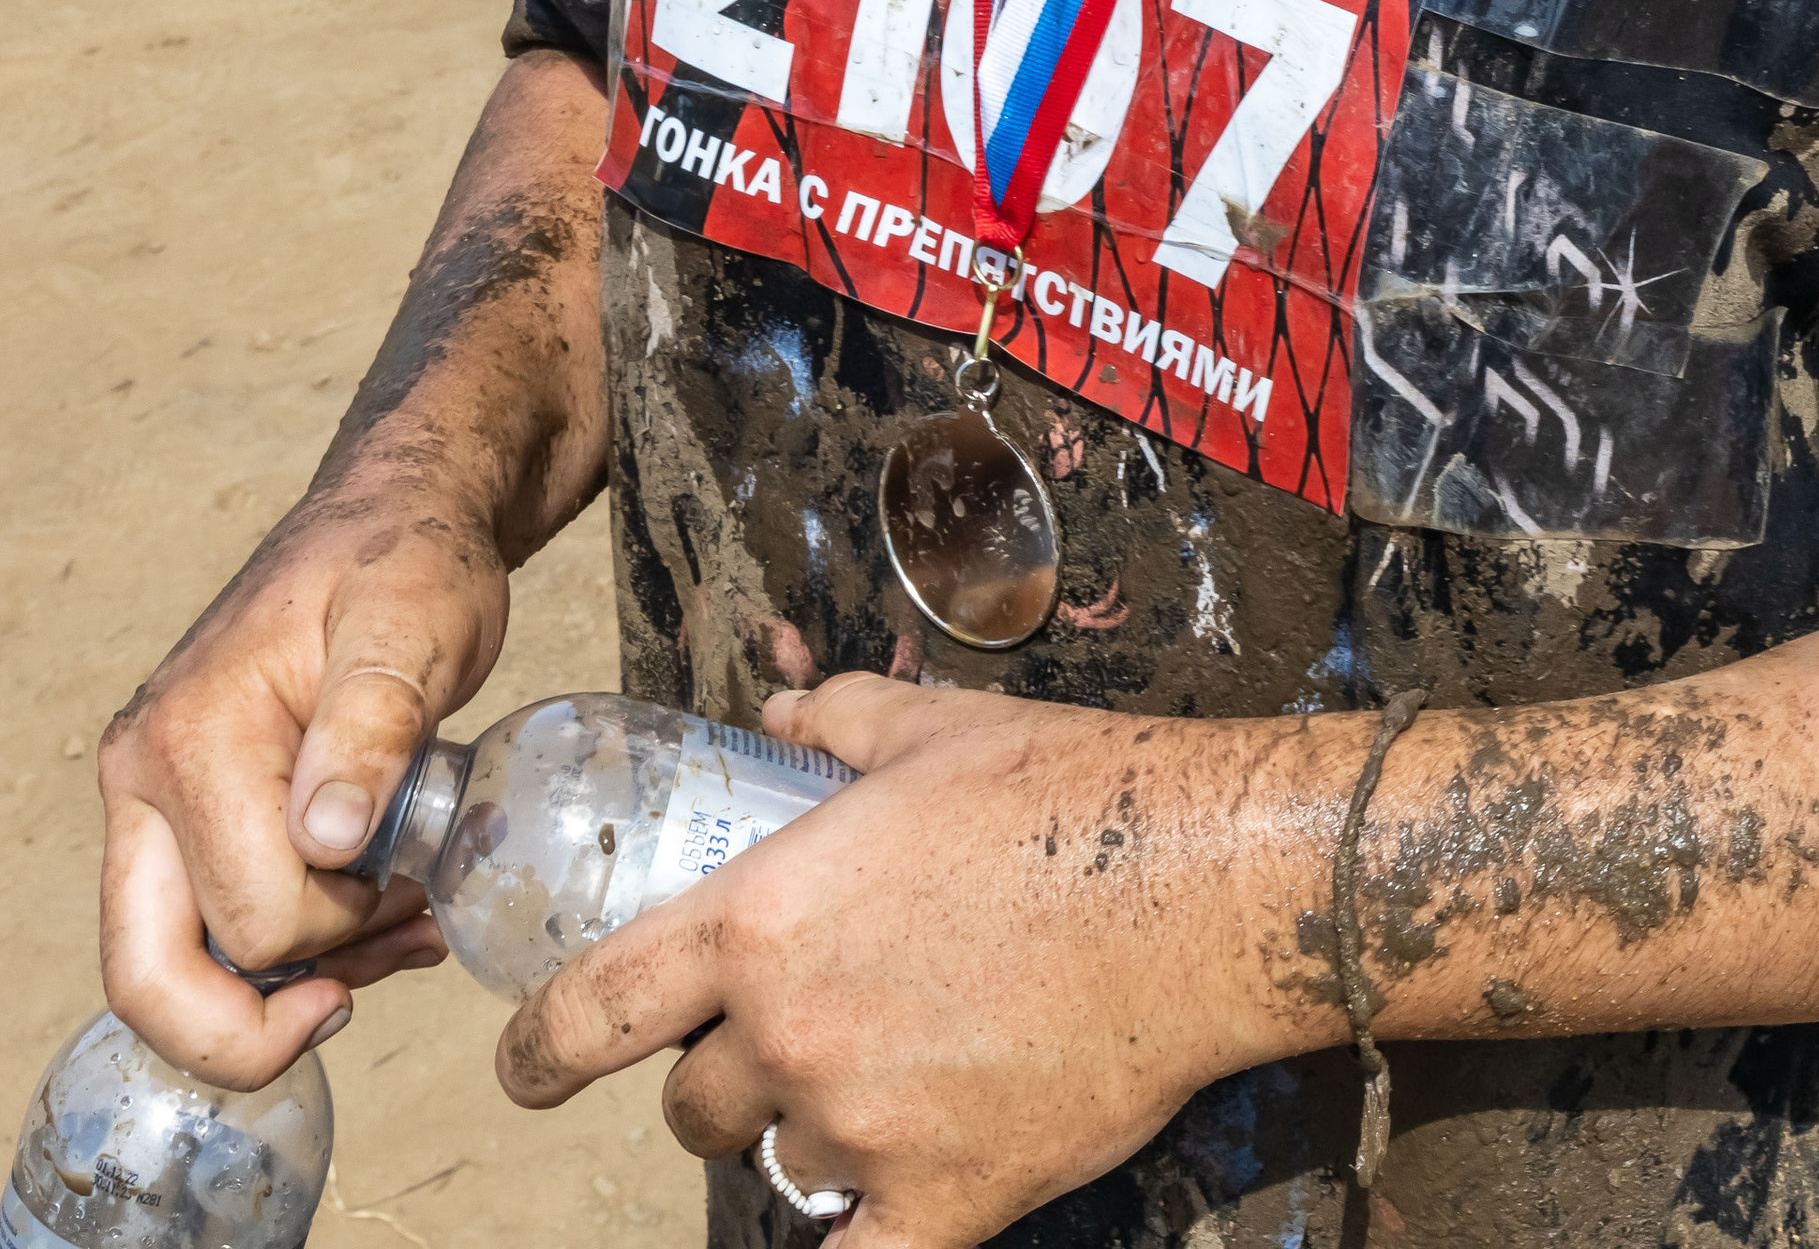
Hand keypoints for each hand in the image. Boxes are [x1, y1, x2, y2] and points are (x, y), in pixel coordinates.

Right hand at [97, 489, 500, 1084]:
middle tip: (361, 989)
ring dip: (288, 985)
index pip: (252, 916)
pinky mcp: (186, 812)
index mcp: (189, 737)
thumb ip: (375, 725)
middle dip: (258, 1022)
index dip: (344, 926)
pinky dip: (286, 956)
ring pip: (177, 968)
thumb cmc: (410, 558)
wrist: (401, 514)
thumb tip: (329, 842)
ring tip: (403, 925)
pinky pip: (207, 928)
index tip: (415, 876)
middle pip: (151, 976)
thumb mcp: (416, 623)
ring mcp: (155, 800)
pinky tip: (379, 920)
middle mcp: (144, 777)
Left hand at [495, 675, 1296, 1248]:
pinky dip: (865, 1233)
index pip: (595, 1013)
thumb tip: (778, 719)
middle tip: (796, 1031)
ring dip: (817, 1129)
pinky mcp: (950, 1200)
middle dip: (723, 1073)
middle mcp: (791, 1035)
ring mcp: (866, 1129)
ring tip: (899, 1067)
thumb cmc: (1061, 792)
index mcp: (760, 920)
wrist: (1194, 885)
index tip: (526, 1070)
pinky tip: (888, 1202)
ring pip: (788, 1163)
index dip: (539, 1051)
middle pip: (693, 1103)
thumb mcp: (925, 731)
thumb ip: (827, 726)